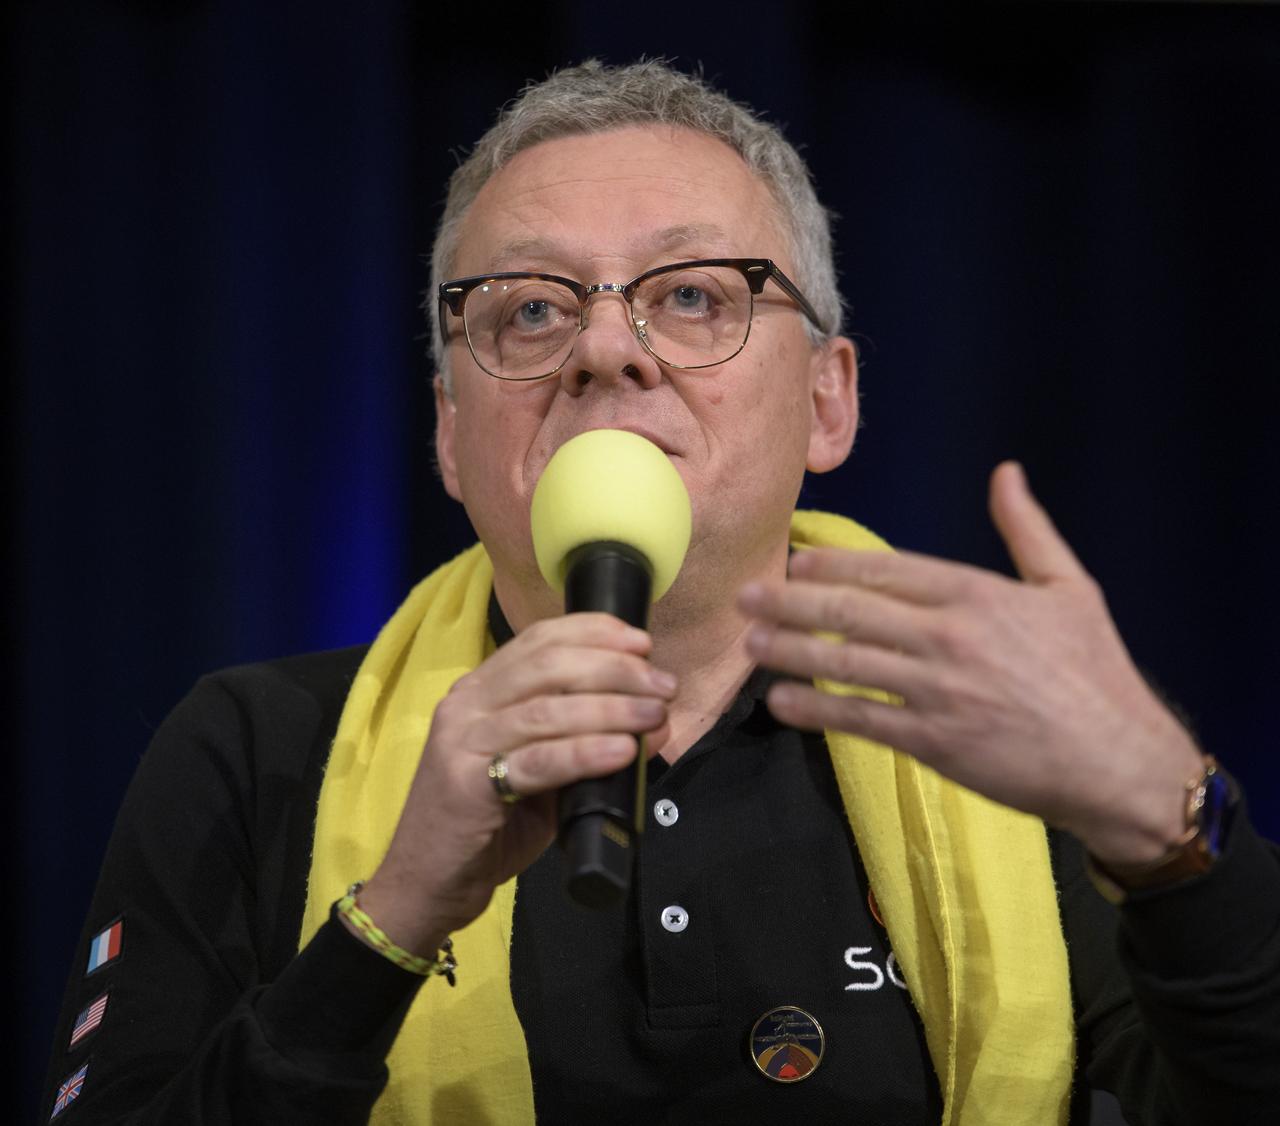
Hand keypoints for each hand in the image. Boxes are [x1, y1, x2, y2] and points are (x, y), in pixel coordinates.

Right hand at [357, 613, 674, 954]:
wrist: (426, 883)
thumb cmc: (487, 826)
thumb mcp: (537, 772)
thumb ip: (580, 742)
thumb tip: (649, 720)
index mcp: (480, 689)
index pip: (539, 639)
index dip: (595, 632)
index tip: (642, 643)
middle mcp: (466, 705)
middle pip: (549, 666)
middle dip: (615, 668)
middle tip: (662, 686)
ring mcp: (461, 742)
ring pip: (547, 710)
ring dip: (612, 707)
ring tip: (654, 715)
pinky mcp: (465, 785)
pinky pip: (537, 761)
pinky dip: (585, 752)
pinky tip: (621, 751)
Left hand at [738, 461, 1202, 864]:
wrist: (1120, 761)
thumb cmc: (1096, 673)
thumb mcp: (1070, 587)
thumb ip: (1028, 529)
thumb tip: (1007, 472)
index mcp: (976, 593)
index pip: (886, 568)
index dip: (832, 563)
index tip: (795, 560)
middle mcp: (949, 634)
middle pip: (850, 610)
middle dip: (790, 601)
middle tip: (744, 597)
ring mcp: (937, 690)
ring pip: (845, 662)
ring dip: (790, 651)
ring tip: (750, 644)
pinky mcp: (933, 741)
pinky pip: (860, 719)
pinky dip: (817, 709)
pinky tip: (783, 703)